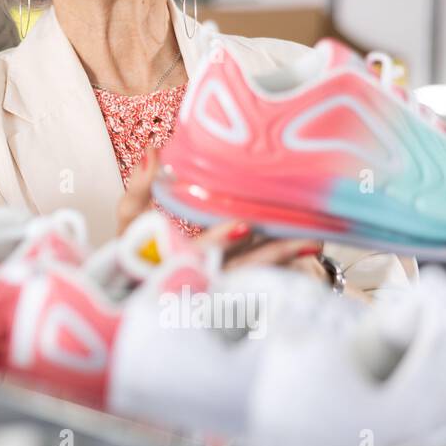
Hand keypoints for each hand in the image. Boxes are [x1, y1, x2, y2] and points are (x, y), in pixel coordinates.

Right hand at [116, 147, 329, 282]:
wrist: (144, 291)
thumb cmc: (139, 251)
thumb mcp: (131, 220)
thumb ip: (140, 186)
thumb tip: (153, 149)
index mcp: (168, 261)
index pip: (195, 253)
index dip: (219, 241)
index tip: (245, 225)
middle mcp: (197, 281)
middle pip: (237, 270)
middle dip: (272, 255)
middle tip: (305, 237)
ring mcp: (218, 293)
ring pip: (255, 278)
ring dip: (286, 261)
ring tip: (314, 241)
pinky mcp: (234, 297)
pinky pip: (263, 284)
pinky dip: (286, 269)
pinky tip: (308, 251)